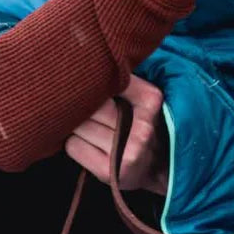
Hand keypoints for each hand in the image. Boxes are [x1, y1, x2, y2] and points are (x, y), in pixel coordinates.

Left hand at [64, 75, 167, 194]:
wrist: (159, 169)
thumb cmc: (143, 124)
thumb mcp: (144, 98)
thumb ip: (122, 81)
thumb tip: (85, 62)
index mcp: (151, 100)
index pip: (109, 81)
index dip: (95, 81)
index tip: (88, 81)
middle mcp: (142, 128)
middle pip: (92, 105)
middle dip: (84, 105)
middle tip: (83, 106)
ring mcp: (126, 153)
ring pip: (79, 126)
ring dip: (78, 125)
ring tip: (92, 128)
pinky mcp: (108, 172)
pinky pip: (73, 146)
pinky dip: (75, 143)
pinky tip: (90, 145)